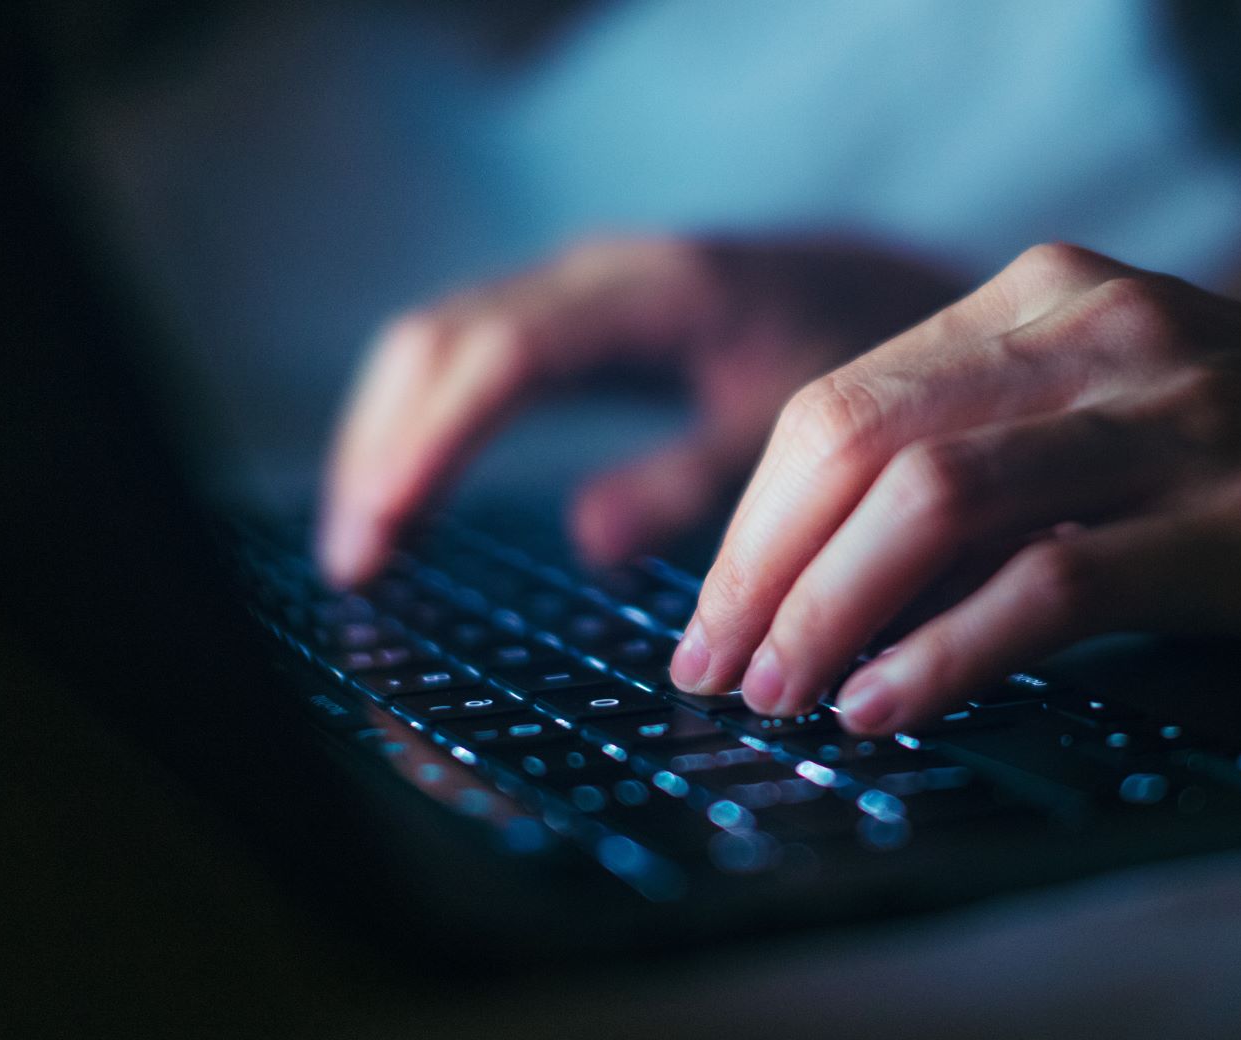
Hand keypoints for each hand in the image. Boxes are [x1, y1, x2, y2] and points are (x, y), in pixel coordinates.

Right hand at [318, 236, 962, 585]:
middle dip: (383, 447)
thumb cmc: (854, 360)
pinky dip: (421, 423)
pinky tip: (404, 497)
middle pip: (440, 341)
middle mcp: (594, 274)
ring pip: (435, 344)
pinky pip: (463, 358)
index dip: (435, 437)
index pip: (504, 354)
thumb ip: (697, 482)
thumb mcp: (792, 432)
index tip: (384, 521)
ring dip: (385, 438)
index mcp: (653, 293)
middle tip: (354, 564)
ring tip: (360, 548)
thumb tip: (585, 538)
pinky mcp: (568, 317)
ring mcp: (573, 288)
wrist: (886, 289)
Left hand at [669, 242, 1240, 733]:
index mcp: (1055, 294)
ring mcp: (1178, 413)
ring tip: (779, 699)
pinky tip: (885, 710)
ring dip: (826, 610)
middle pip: (860, 438)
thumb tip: (832, 573)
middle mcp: (1104, 330)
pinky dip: (945, 652)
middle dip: (760, 567)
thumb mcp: (1132, 413)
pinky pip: (1051, 581)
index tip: (715, 614)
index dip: (753, 516)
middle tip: (714, 672)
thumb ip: (998, 459)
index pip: (844, 397)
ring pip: (935, 497)